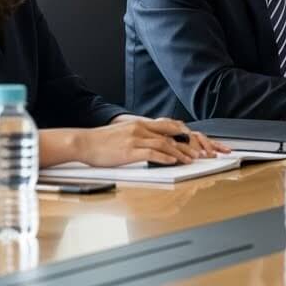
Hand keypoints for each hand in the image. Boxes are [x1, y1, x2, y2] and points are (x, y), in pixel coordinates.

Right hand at [77, 117, 227, 166]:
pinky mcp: (129, 151)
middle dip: (189, 144)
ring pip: (165, 144)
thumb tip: (155, 142)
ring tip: (192, 160)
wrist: (83, 142)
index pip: (169, 127)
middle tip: (201, 153)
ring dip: (181, 153)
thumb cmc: (102, 142)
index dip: (185, 134)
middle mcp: (141, 129)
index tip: (197, 143)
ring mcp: (135, 139)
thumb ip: (141, 135)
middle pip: (172, 135)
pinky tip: (174, 162)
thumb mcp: (125, 133)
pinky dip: (165, 157)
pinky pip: (152, 153)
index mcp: (141, 124)